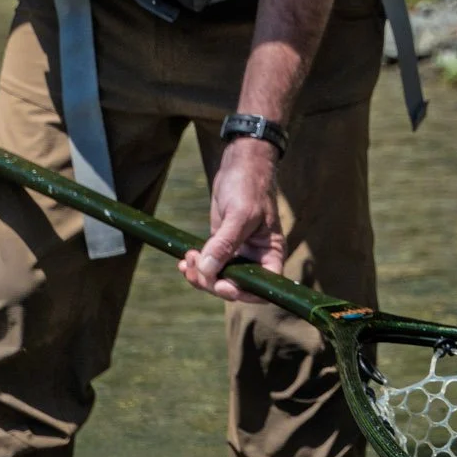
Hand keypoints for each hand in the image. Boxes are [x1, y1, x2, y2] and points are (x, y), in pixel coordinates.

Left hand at [180, 137, 283, 304]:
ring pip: (220, 277)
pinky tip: (185, 259)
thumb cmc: (250, 185)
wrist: (240, 163)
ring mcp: (239, 252)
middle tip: (196, 269)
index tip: (222, 284)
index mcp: (271, 253)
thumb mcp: (240, 214)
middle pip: (237, 286)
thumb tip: (208, 271)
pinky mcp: (222, 244)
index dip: (243, 293)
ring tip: (187, 260)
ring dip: (201, 274)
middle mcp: (257, 257)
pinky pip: (210, 263)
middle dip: (213, 281)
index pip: (263, 287)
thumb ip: (225, 243)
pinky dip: (197, 265)